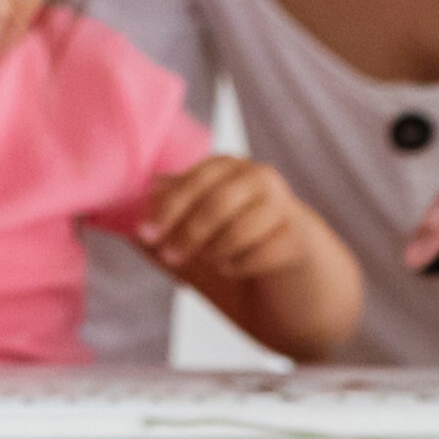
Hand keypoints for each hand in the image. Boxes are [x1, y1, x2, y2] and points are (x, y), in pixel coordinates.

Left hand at [133, 156, 317, 292]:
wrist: (282, 271)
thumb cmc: (230, 242)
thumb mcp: (192, 227)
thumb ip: (168, 213)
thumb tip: (140, 204)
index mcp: (227, 167)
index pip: (195, 180)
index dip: (168, 207)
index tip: (145, 234)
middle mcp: (258, 177)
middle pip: (217, 202)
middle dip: (187, 233)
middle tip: (169, 257)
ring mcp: (282, 205)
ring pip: (239, 228)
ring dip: (214, 251)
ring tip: (207, 261)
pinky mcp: (297, 237)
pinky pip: (262, 253)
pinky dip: (238, 266)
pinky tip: (231, 269)